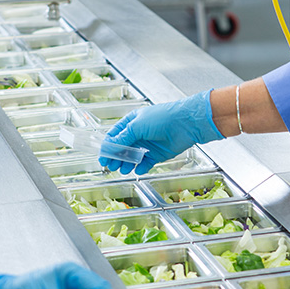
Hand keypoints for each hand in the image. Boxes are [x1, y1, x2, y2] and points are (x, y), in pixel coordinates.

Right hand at [99, 90, 223, 174]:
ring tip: (123, 170)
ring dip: (127, 163)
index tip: (103, 158)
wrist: (186, 123)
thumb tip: (110, 147)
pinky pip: (146, 162)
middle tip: (111, 167)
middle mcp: (139, 133)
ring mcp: (148, 144)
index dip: (108, 147)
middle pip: (123, 148)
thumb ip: (123, 138)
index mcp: (132, 122)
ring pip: (133, 157)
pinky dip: (141, 167)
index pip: (115, 136)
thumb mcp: (137, 126)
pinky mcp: (157, 154)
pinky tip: (138, 169)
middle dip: (116, 158)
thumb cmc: (162, 118)